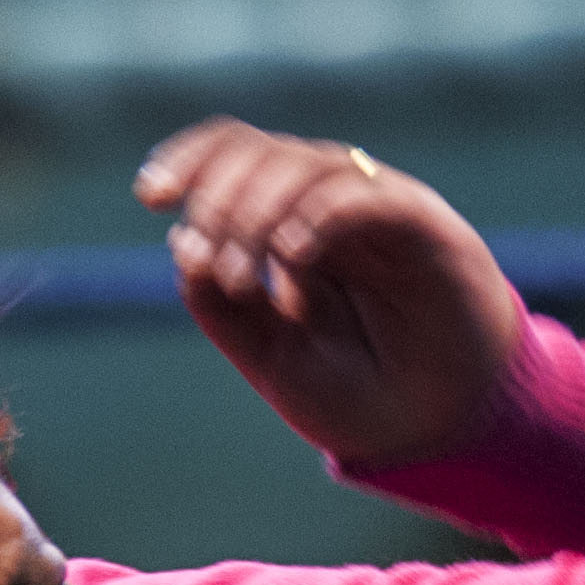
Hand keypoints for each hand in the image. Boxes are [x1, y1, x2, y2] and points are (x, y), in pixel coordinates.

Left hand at [134, 117, 523, 470]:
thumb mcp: (268, 356)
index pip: (239, 155)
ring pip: (308, 166)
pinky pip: (365, 197)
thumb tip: (181, 241)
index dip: (191, 161)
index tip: (149, 196)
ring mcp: (381, 210)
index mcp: (294, 222)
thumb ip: (221, 307)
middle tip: (212, 265)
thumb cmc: (359, 393)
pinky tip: (289, 259)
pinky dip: (317, 217)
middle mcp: (335, 203)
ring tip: (243, 280)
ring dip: (258, 214)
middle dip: (220, 197)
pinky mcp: (426, 227)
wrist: (436, 433)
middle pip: (265, 152)